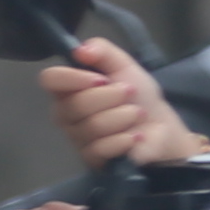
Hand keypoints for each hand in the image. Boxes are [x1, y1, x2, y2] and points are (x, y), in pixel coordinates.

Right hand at [42, 36, 196, 168]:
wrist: (160, 126)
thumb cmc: (138, 94)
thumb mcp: (123, 64)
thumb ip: (102, 50)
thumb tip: (80, 50)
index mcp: (68, 87)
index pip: (49, 79)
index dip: (73, 78)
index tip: (101, 78)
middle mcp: (65, 113)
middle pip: (74, 105)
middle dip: (110, 97)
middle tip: (130, 93)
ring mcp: (76, 138)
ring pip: (92, 126)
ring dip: (122, 116)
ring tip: (137, 114)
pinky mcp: (91, 159)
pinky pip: (100, 148)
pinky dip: (124, 139)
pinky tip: (136, 136)